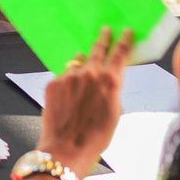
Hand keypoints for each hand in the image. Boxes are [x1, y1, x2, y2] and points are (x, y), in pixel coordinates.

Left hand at [36, 27, 131, 175]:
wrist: (67, 149)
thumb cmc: (96, 136)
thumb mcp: (114, 112)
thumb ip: (111, 90)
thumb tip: (106, 79)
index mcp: (109, 81)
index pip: (119, 54)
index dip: (124, 41)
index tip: (126, 31)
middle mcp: (89, 73)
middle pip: (97, 50)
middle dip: (103, 39)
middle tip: (105, 30)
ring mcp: (68, 76)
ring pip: (77, 64)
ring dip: (82, 66)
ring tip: (83, 75)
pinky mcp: (52, 83)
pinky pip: (63, 77)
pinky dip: (68, 82)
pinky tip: (68, 95)